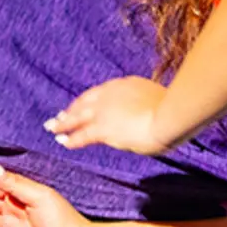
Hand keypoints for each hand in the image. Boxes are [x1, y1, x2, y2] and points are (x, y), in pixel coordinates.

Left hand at [44, 76, 172, 154]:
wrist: (170, 115)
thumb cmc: (174, 109)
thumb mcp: (162, 99)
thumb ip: (151, 103)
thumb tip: (155, 108)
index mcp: (126, 84)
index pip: (102, 92)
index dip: (90, 100)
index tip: (82, 105)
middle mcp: (111, 93)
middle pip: (85, 101)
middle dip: (72, 109)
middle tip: (59, 116)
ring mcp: (105, 110)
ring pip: (78, 116)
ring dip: (63, 122)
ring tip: (51, 126)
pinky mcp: (103, 128)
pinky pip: (81, 134)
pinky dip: (70, 138)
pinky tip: (61, 141)